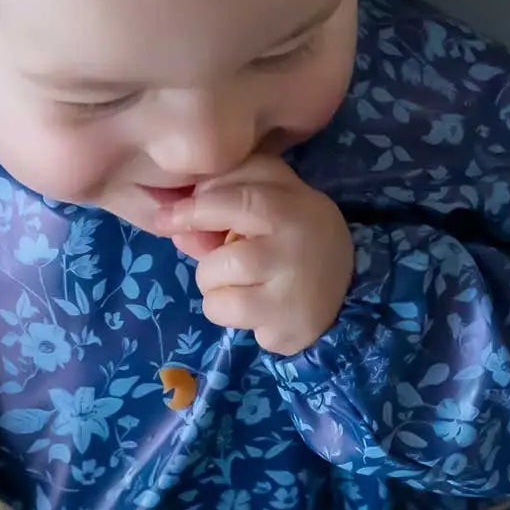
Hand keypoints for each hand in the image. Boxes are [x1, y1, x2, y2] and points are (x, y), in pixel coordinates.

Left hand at [156, 156, 354, 356]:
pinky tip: (251, 307)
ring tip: (241, 284)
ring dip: (213, 283)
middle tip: (213, 258)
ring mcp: (292, 278)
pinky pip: (223, 309)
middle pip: (221, 235)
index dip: (193, 205)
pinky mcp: (285, 317)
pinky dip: (224, 310)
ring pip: (213, 275)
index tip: (167, 218)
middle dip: (203, 248)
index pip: (234, 191)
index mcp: (289, 197)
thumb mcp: (264, 204)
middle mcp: (294, 233)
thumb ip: (219, 203)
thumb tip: (173, 226)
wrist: (343, 290)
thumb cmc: (288, 240)